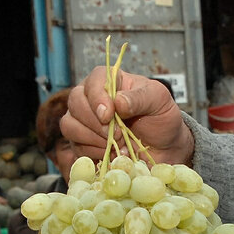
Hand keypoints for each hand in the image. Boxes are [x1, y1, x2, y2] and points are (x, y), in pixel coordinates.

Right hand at [61, 67, 193, 164]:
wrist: (164, 147)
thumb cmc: (161, 118)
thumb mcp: (159, 101)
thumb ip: (140, 97)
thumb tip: (118, 102)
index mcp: (111, 80)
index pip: (93, 80)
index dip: (97, 97)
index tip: (108, 115)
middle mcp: (92, 97)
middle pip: (75, 102)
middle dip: (95, 122)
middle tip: (118, 134)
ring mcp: (84, 120)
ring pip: (70, 125)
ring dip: (93, 138)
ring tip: (117, 144)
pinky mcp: (82, 142)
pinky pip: (76, 146)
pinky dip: (94, 152)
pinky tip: (113, 153)